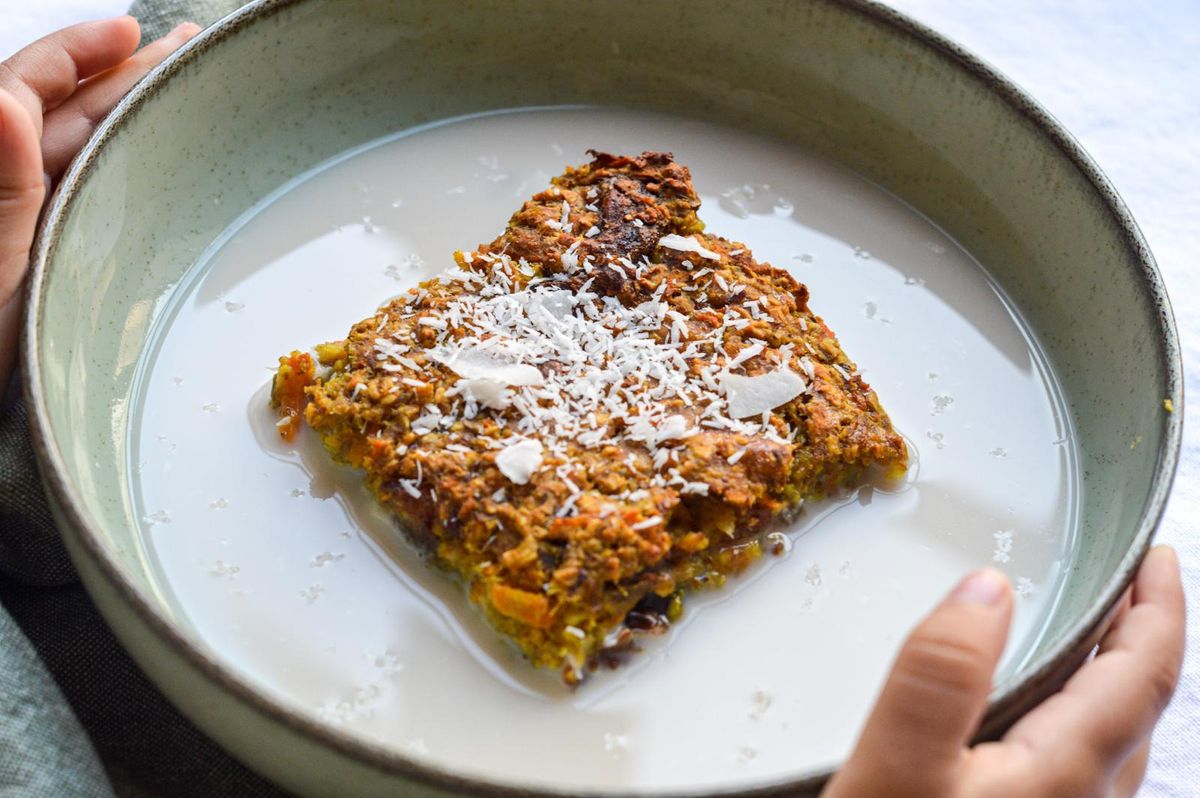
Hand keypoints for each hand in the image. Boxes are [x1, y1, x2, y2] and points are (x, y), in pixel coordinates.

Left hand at [0, 17, 199, 386]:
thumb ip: (2, 185)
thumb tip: (6, 100)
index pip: (28, 87)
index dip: (79, 52)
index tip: (133, 30)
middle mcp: (9, 187)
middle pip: (66, 111)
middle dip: (123, 74)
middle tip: (185, 47)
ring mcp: (30, 220)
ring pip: (83, 150)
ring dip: (131, 114)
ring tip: (179, 82)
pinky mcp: (50, 253)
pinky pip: (92, 193)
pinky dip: (125, 166)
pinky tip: (153, 158)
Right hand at [823, 545, 1184, 797]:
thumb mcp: (897, 773)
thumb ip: (941, 677)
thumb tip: (985, 588)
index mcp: (1062, 776)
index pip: (1143, 674)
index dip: (1160, 608)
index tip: (1160, 557)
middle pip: (1139, 710)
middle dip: (1144, 639)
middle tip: (1127, 587)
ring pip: (1112, 745)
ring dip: (1112, 682)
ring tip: (1084, 641)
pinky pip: (1077, 772)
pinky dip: (1074, 721)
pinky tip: (1025, 725)